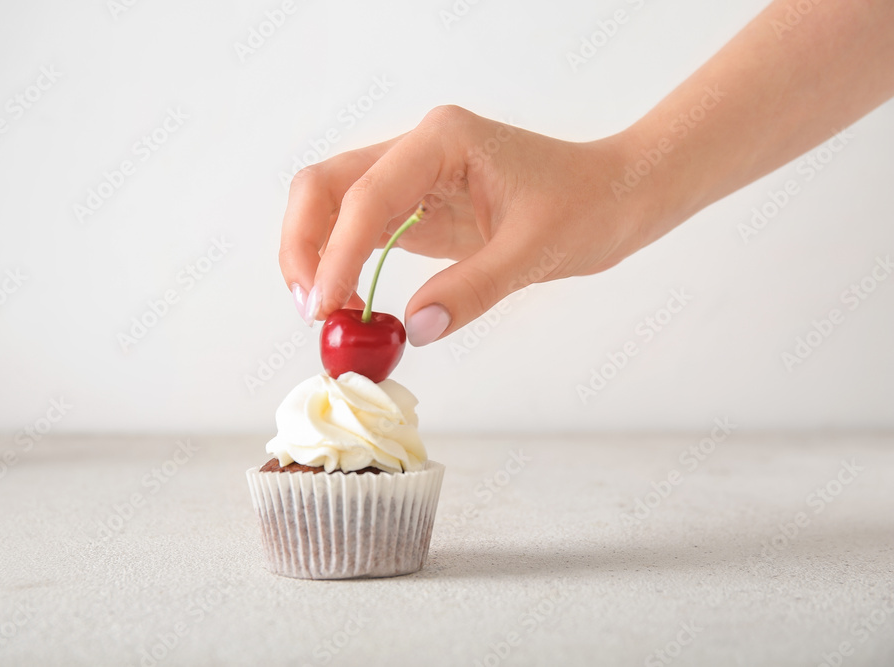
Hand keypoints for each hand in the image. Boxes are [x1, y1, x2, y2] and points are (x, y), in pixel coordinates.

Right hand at [279, 105, 648, 345]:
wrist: (613, 196)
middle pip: (325, 185)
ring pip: (331, 205)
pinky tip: (349, 301)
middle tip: (311, 309)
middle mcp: (416, 148)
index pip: (367, 194)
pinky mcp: (415, 206)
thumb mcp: (534, 252)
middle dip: (304, 245)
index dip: (338, 253)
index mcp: (443, 140)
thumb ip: (472, 290)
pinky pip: (359, 230)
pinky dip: (343, 264)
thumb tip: (414, 330)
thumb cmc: (586, 206)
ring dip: (315, 255)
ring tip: (325, 312)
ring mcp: (411, 176)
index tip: (326, 306)